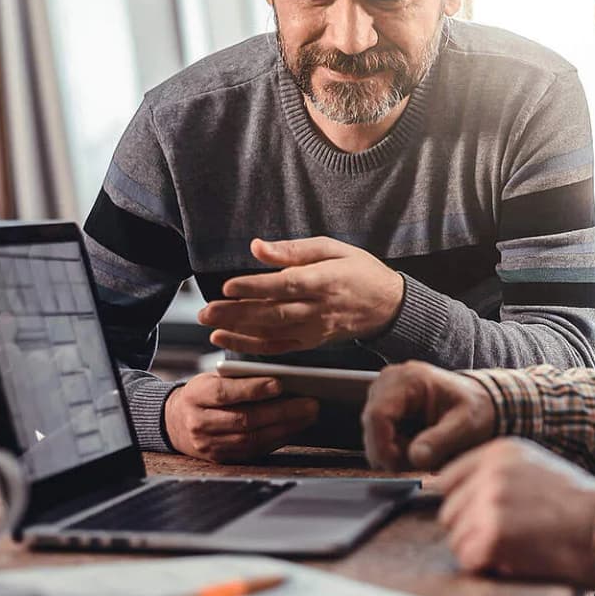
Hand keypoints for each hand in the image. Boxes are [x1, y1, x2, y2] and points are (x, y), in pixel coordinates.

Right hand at [162, 372, 319, 462]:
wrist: (175, 422)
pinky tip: (294, 429)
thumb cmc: (202, 394)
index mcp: (196, 395)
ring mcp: (209, 445)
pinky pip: (253, 451)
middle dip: (282, 412)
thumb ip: (237, 378)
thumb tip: (279, 378)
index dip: (252, 389)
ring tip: (308, 416)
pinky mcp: (220, 459)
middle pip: (244, 420)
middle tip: (310, 403)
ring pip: (251, 439)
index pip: (225, 393)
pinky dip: (276, 440)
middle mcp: (199, 423)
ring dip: (285, 428)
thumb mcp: (211, 378)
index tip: (279, 384)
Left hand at [197, 237, 405, 355]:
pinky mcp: (311, 342)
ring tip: (210, 326)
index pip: (285, 286)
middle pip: (272, 313)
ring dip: (238, 332)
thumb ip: (294, 250)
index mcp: (324, 281)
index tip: (229, 286)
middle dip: (236, 314)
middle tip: (206, 312)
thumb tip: (258, 247)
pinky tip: (229, 341)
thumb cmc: (360, 271)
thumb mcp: (333, 248)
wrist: (388, 306)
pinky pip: (278, 347)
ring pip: (272, 334)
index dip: (256, 288)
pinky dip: (252, 347)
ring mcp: (314, 329)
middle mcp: (318, 309)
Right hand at [362, 361, 496, 470]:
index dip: (382, 446)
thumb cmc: (474, 409)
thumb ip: (440, 441)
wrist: (478, 401)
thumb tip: (415, 458)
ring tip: (424, 451)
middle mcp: (389, 380)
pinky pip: (377, 434)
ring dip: (393, 450)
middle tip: (421, 460)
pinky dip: (394, 446)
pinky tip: (416, 445)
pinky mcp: (384, 403)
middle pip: (371, 425)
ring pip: (372, 433)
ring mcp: (383, 391)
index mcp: (409, 378)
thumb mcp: (465, 426)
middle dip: (390, 451)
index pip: (377, 415)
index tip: (399, 466)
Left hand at [432, 438, 594, 585]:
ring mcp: (489, 502)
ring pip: (455, 539)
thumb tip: (467, 496)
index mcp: (499, 452)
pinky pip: (468, 560)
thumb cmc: (582, 506)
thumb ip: (500, 475)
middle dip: (469, 531)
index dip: (462, 505)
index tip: (475, 519)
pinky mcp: (493, 534)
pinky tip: (514, 562)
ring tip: (514, 550)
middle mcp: (490, 472)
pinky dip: (487, 568)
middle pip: (449, 512)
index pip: (448, 479)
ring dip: (479, 552)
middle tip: (502, 540)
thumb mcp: (538, 468)